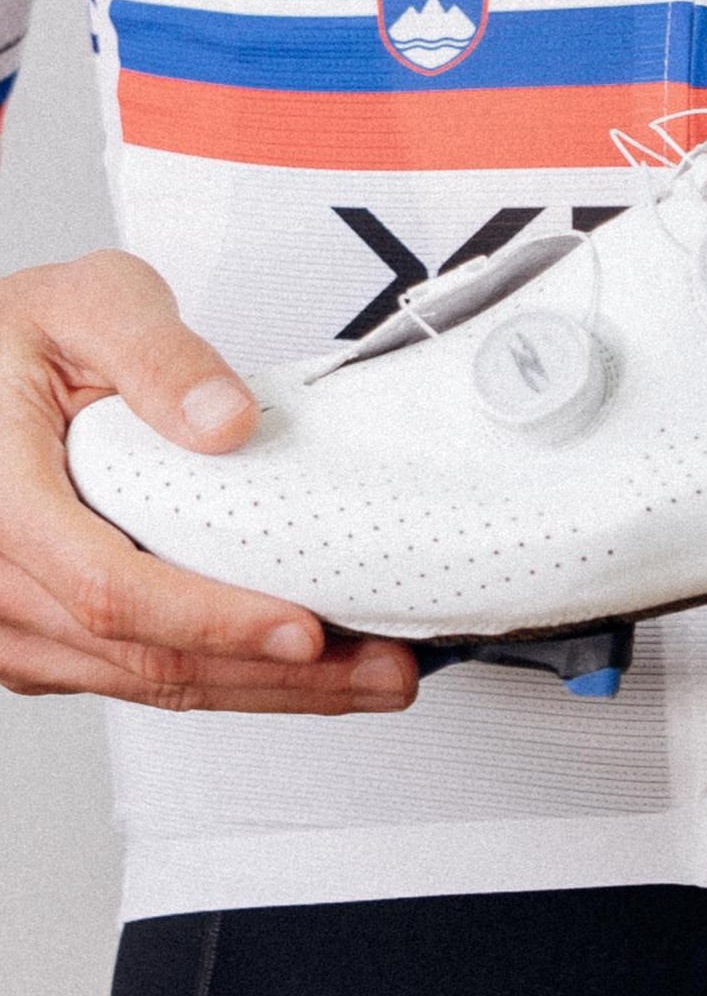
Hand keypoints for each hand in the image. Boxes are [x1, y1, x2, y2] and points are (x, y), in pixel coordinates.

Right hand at [0, 251, 417, 711]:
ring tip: (363, 676)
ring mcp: (15, 621)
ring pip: (148, 683)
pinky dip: (225, 677)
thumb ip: (156, 356)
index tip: (303, 631)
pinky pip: (137, 677)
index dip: (215, 622)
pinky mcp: (44, 638)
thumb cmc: (16, 343)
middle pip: (147, 658)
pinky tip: (295, 668)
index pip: (112, 591)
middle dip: (278, 676)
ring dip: (265, 689)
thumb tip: (225, 420)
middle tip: (380, 672)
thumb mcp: (88, 306)